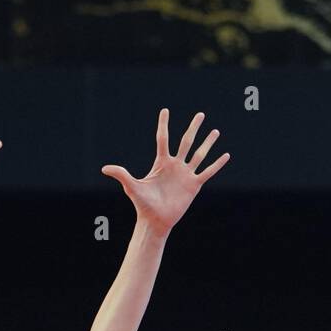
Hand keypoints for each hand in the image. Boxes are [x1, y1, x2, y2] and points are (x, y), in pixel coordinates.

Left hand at [101, 109, 229, 231]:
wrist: (156, 220)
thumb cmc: (143, 204)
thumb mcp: (132, 187)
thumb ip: (121, 175)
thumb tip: (104, 168)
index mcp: (161, 163)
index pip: (163, 139)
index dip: (163, 125)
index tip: (165, 110)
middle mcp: (175, 165)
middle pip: (186, 141)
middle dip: (193, 128)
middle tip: (200, 114)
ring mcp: (185, 174)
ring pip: (199, 154)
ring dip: (208, 143)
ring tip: (215, 131)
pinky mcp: (194, 185)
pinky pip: (207, 172)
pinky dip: (217, 164)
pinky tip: (226, 155)